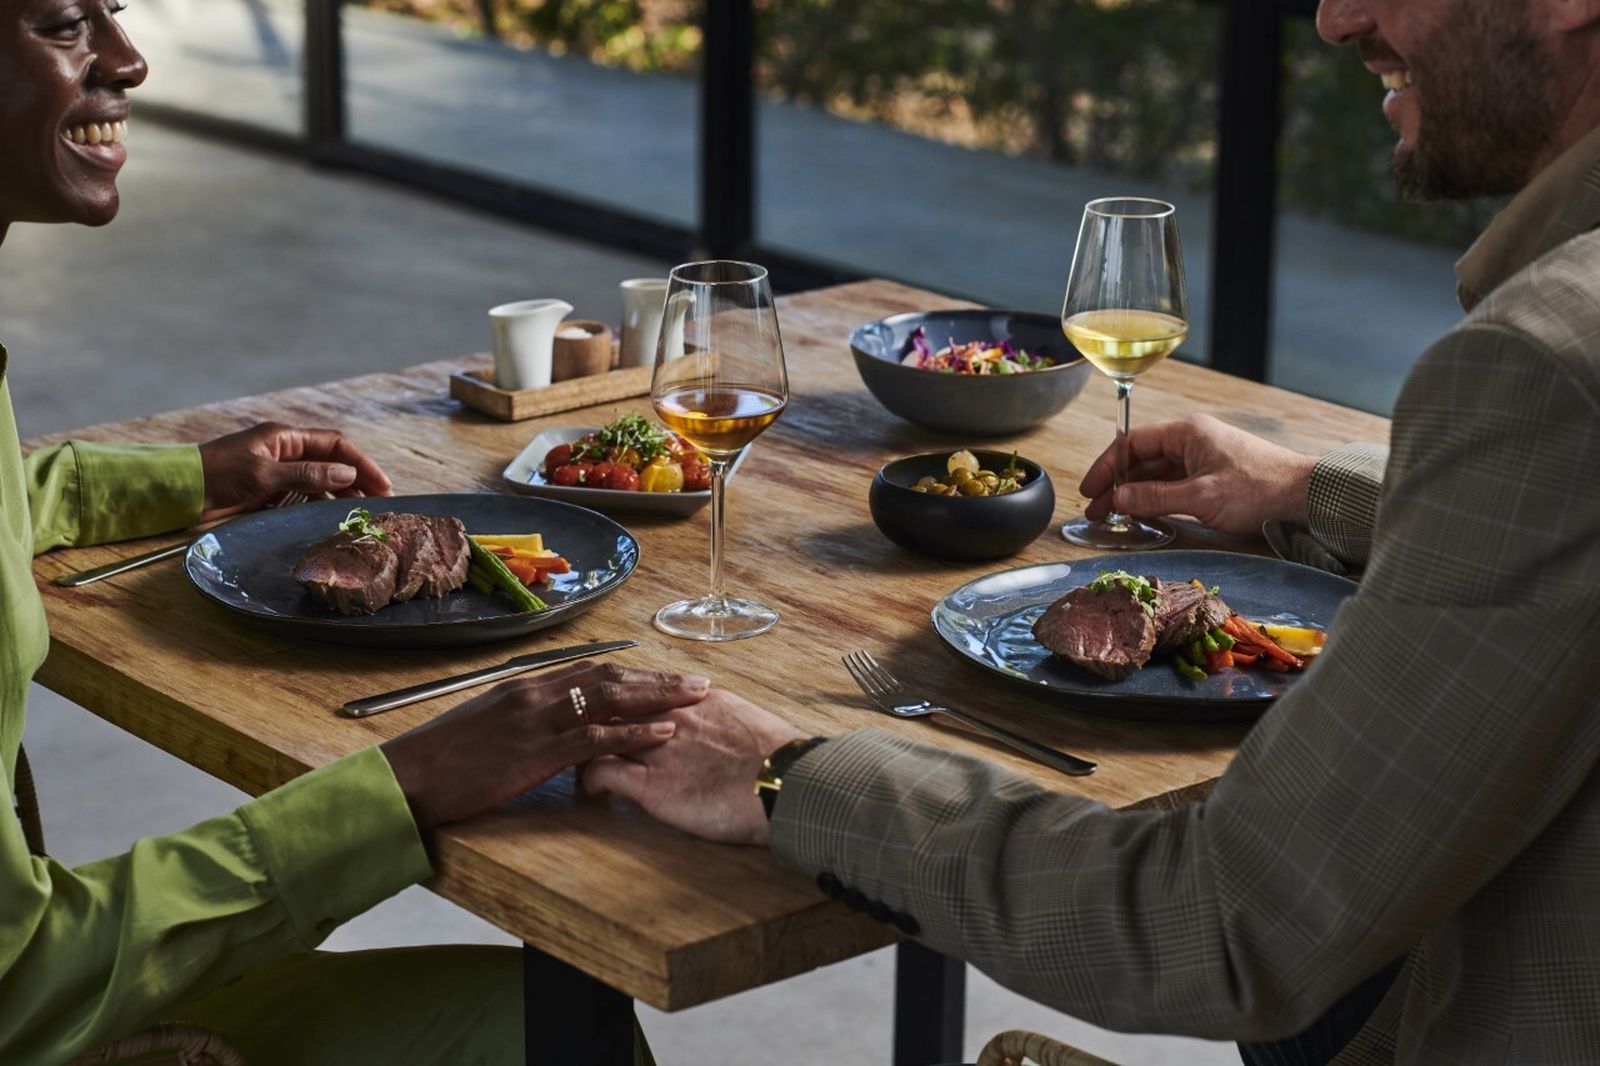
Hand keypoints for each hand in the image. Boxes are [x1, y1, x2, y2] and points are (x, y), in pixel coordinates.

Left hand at [198, 422, 392, 520]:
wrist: (178, 492)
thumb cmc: (216, 475)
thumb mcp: (264, 474)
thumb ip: (307, 475)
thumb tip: (348, 474)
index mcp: (285, 438)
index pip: (335, 446)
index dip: (362, 464)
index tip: (382, 485)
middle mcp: (285, 453)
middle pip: (332, 463)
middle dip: (358, 481)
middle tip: (380, 504)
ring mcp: (278, 474)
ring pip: (321, 483)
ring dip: (341, 496)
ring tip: (361, 514)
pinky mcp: (269, 494)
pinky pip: (304, 498)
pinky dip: (320, 507)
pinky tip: (331, 519)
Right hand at [380, 661, 709, 829]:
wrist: (407, 777)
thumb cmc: (441, 760)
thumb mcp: (486, 728)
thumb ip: (521, 720)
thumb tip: (549, 726)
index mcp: (524, 686)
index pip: (589, 671)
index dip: (632, 674)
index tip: (665, 676)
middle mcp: (535, 693)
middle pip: (609, 677)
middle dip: (657, 680)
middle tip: (697, 681)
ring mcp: (537, 720)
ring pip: (609, 699)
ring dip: (658, 698)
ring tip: (695, 699)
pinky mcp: (536, 752)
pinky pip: (595, 738)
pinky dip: (634, 733)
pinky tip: (664, 734)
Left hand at [583, 689, 807, 845]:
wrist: (787, 783)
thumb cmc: (779, 762)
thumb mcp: (746, 725)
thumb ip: (720, 720)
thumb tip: (713, 728)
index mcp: (694, 700)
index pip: (642, 690)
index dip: (621, 701)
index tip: (612, 713)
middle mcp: (669, 716)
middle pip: (612, 704)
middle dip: (593, 717)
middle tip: (581, 733)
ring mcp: (656, 748)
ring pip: (599, 734)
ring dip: (584, 746)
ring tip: (578, 760)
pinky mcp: (650, 784)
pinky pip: (602, 772)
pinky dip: (589, 778)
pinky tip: (592, 789)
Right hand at [1078, 413, 1319, 536]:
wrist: (1306, 497)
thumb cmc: (1259, 490)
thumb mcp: (1200, 497)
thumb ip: (1154, 497)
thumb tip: (1117, 499)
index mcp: (1187, 433)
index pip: (1132, 443)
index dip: (1106, 467)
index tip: (1089, 491)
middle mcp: (1192, 439)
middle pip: (1141, 459)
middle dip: (1116, 484)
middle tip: (1096, 511)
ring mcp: (1203, 457)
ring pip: (1156, 473)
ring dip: (1134, 493)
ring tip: (1114, 516)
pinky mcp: (1213, 475)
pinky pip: (1174, 483)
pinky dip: (1155, 497)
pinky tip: (1144, 513)